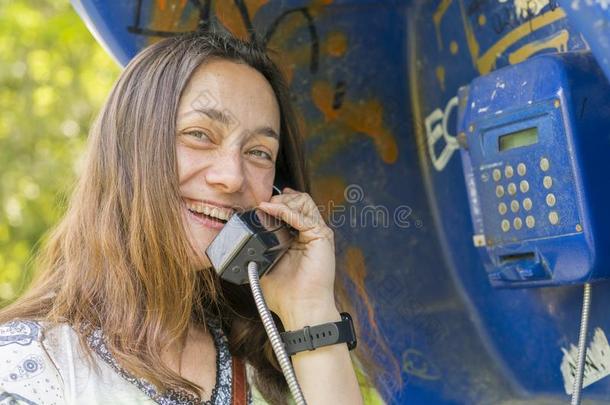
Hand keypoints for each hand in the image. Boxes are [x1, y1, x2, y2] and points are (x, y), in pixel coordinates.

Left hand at [256, 187, 339, 328]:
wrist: (301, 308)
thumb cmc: (286, 294)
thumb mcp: (265, 265)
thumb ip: (259, 250)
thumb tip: (240, 241)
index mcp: (299, 238)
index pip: (292, 208)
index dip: (278, 202)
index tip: (259, 204)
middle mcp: (310, 233)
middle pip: (299, 200)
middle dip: (280, 198)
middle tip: (263, 205)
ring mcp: (317, 233)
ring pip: (304, 201)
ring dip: (284, 200)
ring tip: (267, 207)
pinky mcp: (321, 237)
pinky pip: (303, 216)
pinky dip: (285, 210)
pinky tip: (271, 210)